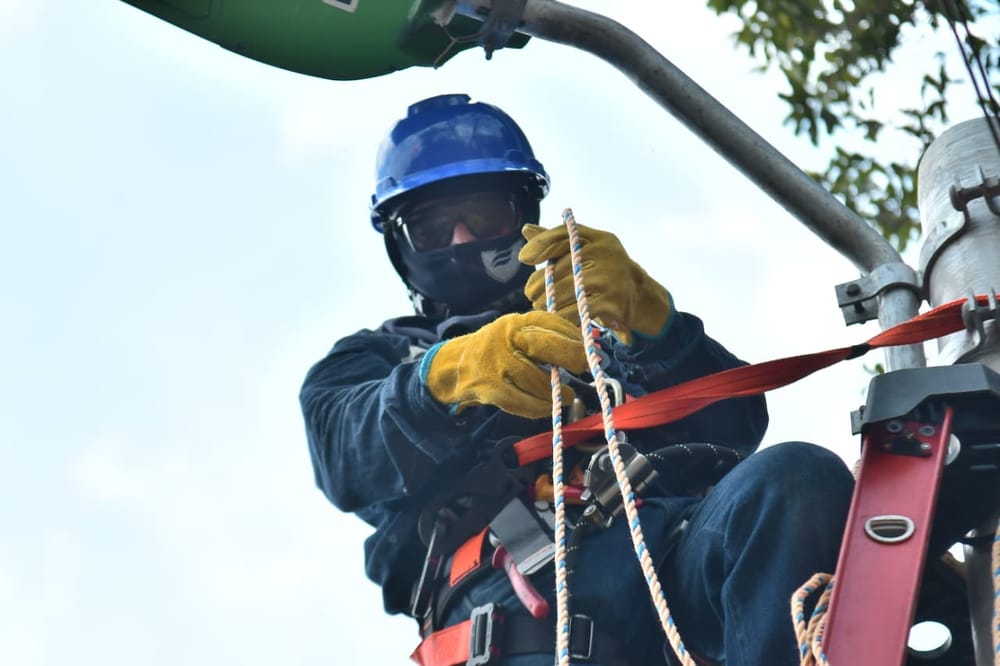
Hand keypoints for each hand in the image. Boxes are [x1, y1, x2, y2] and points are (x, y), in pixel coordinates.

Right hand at [420, 311, 587, 418]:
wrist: (455, 367)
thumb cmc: (496, 351)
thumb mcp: (516, 334)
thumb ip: (544, 337)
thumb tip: (584, 346)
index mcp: (515, 323)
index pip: (548, 322)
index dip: (572, 335)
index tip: (587, 347)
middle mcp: (505, 339)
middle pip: (543, 345)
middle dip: (569, 356)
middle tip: (583, 367)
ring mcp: (497, 365)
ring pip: (536, 380)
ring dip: (555, 391)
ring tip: (566, 395)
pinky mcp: (492, 389)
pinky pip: (523, 402)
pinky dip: (540, 407)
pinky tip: (548, 406)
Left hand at [518, 223, 672, 343]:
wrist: (638, 295)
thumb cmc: (601, 271)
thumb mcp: (584, 252)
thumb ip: (556, 242)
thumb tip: (526, 229)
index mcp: (598, 238)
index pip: (564, 234)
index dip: (541, 244)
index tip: (524, 258)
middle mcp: (606, 253)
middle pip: (560, 267)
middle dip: (540, 284)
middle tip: (530, 294)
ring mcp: (611, 277)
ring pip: (565, 290)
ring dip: (547, 302)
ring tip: (540, 306)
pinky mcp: (612, 301)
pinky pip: (577, 310)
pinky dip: (562, 316)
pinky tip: (556, 318)